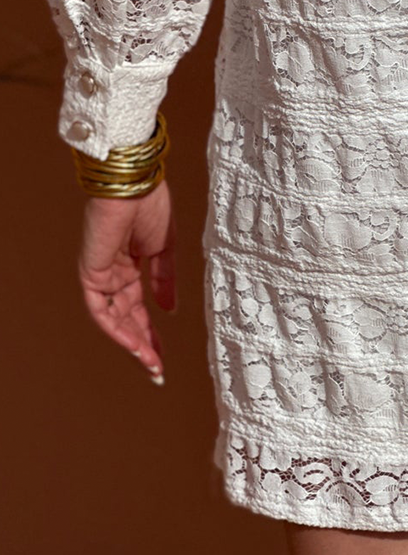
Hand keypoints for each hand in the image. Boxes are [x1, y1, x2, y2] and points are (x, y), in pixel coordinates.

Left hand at [78, 179, 175, 381]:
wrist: (136, 185)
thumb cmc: (151, 206)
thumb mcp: (165, 249)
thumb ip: (164, 280)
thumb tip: (169, 310)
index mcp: (131, 266)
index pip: (138, 308)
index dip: (151, 332)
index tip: (163, 356)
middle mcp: (113, 274)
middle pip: (126, 318)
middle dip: (142, 344)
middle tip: (158, 369)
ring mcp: (100, 274)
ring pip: (114, 319)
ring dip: (132, 342)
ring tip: (151, 363)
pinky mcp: (90, 272)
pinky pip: (99, 309)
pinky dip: (115, 328)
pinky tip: (134, 344)